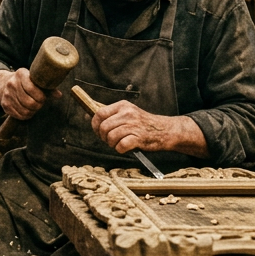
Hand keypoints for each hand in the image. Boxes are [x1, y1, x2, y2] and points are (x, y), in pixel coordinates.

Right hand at [0, 69, 58, 120]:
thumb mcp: (35, 80)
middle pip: (29, 102)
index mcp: (21, 74)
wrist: (4, 83)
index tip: (43, 98)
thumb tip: (59, 95)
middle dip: (38, 105)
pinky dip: (26, 116)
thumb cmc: (26, 82)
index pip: (32, 88)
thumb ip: (48, 87)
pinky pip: (19, 115)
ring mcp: (6, 95)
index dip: (40, 96)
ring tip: (35, 107)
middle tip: (40, 104)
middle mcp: (11, 83)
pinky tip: (28, 111)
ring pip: (24, 110)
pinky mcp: (4, 105)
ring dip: (32, 112)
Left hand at [91, 101, 206, 156]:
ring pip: (110, 137)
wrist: (165, 130)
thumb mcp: (128, 113)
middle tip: (110, 140)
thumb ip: (111, 115)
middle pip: (103, 127)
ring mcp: (133, 125)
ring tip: (119, 143)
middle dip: (104, 137)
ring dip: (112, 144)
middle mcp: (127, 113)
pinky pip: (121, 146)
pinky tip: (125, 147)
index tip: (98, 131)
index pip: (99, 113)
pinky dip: (120, 149)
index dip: (95, 125)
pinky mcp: (139, 137)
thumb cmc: (143, 124)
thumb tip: (89, 117)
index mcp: (123, 106)